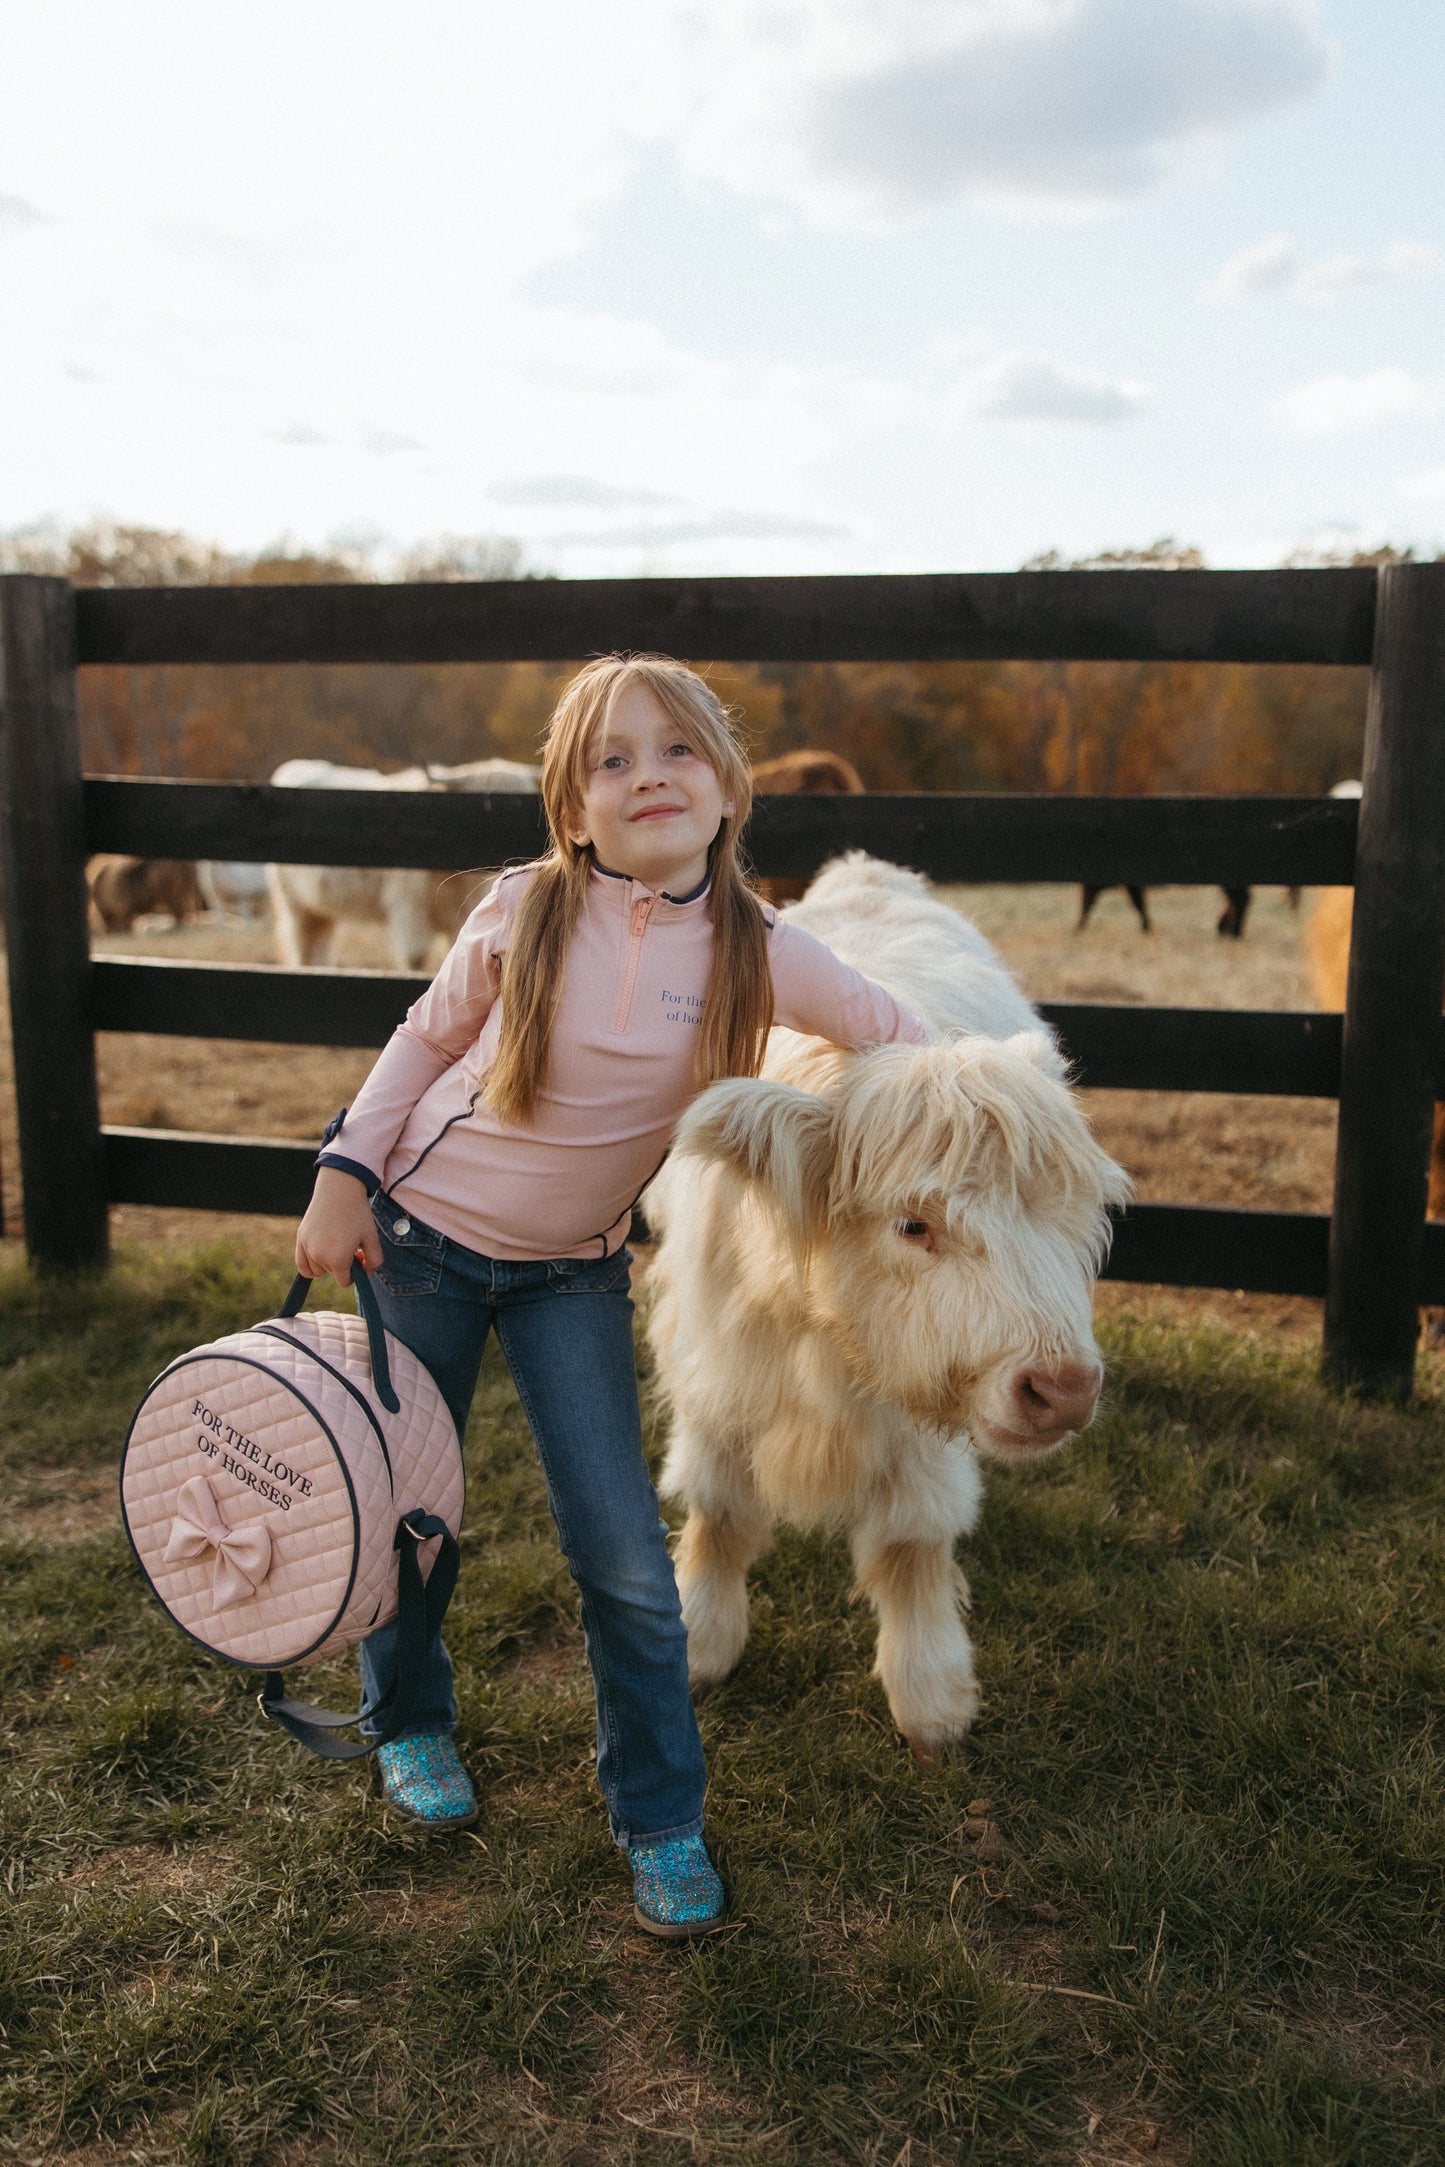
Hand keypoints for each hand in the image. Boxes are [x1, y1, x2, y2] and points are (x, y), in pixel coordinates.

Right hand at [295, 1167, 382, 1282]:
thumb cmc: (358, 1214)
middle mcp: (319, 1256)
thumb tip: (365, 1274)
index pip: (344, 1282)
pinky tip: (320, 1255)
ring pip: (317, 1270)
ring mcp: (307, 1247)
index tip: (358, 1257)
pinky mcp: (300, 1238)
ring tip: (336, 1243)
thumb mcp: (372, 1238)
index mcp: (338, 1259)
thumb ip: (374, 1261)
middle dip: (342, 1265)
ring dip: (327, 1263)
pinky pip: (302, 1265)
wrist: (339, 1189)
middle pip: (332, 1274)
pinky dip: (310, 1266)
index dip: (354, 1273)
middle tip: (350, 1244)